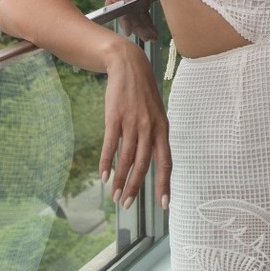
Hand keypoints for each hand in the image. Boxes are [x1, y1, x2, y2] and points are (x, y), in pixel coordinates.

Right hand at [101, 40, 172, 211]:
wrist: (129, 66)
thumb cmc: (143, 94)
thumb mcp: (156, 114)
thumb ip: (155, 136)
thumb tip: (152, 161)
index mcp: (162, 130)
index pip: (166, 162)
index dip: (164, 184)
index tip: (164, 204)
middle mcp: (149, 128)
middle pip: (143, 165)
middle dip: (134, 187)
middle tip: (126, 204)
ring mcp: (132, 123)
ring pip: (126, 158)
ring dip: (119, 179)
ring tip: (114, 195)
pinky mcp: (115, 117)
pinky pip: (111, 144)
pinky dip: (106, 162)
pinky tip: (103, 175)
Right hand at [109, 0, 160, 40]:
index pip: (113, 2)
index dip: (120, 16)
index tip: (127, 29)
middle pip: (126, 12)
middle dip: (137, 26)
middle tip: (146, 37)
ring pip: (135, 15)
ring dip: (143, 27)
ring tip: (152, 37)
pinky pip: (142, 14)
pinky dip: (147, 23)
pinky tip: (154, 32)